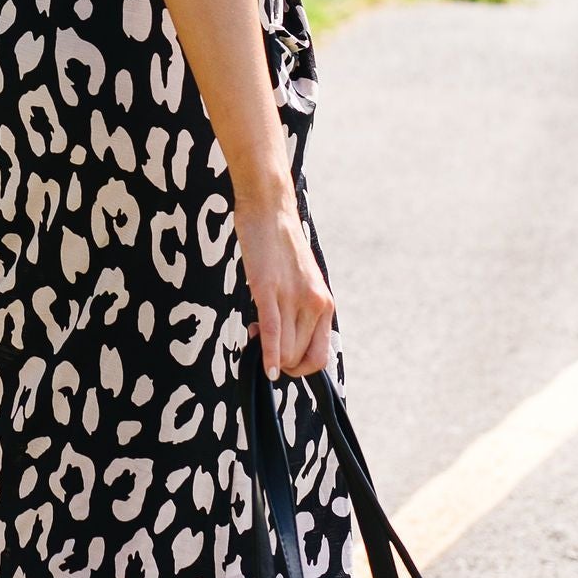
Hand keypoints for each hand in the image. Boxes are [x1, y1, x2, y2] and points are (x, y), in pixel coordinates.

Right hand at [236, 197, 335, 376]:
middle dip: (280, 361)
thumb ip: (299, 308)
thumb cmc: (279, 244)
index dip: (299, 367)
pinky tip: (266, 370)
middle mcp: (315, 303)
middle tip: (260, 341)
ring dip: (268, 355)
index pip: (320, 356)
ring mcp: (293, 297)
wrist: (269, 208)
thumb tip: (284, 336)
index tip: (281, 358)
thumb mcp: (301, 281)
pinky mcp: (268, 289)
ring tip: (253, 334)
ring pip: (286, 351)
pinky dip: (269, 355)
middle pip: (299, 357)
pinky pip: (272, 333)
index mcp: (325, 303)